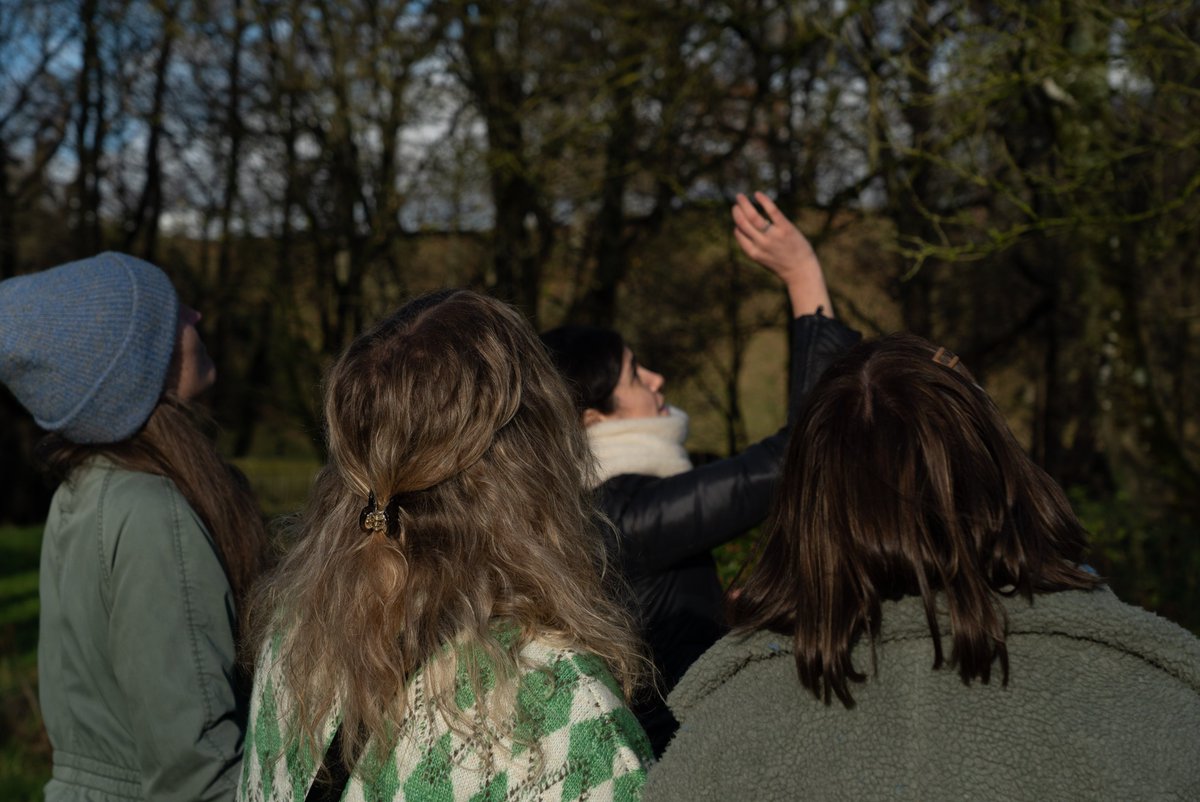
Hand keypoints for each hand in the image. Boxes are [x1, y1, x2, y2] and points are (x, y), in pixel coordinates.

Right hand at [732, 191, 832, 317]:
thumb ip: (755, 247)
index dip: (737, 224)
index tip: (739, 219)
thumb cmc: (784, 265)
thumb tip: (747, 231)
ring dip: (744, 204)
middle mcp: (761, 244)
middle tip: (737, 203)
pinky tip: (757, 194)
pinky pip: (772, 211)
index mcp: (753, 253)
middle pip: (743, 223)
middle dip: (737, 211)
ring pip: (753, 216)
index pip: (739, 233)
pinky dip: (763, 201)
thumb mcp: (764, 260)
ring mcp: (773, 236)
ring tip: (740, 197)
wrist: (801, 272)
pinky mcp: (785, 228)